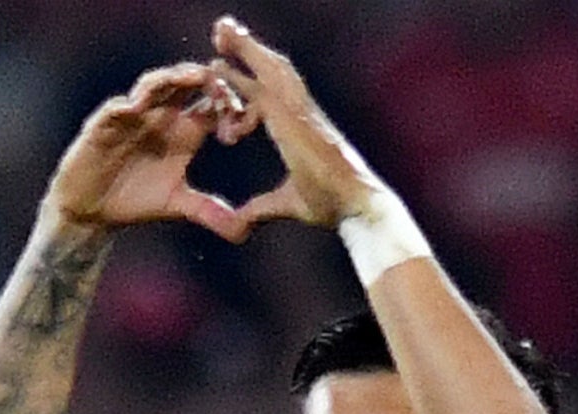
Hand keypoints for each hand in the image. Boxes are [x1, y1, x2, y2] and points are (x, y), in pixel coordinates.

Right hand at [44, 63, 251, 239]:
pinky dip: (125, 106)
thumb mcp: (177, 205)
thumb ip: (209, 211)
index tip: (236, 123)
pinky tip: (135, 107)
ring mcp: (133, 117)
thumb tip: (243, 231)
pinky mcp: (103, 126)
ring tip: (186, 79)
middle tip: (218, 85)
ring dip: (169, 80)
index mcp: (185, 130)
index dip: (228, 105)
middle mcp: (161, 116)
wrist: (93, 211)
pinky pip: (114, 109)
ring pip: (152, 85)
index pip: (212, 104)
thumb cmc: (135, 200)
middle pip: (185, 83)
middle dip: (203, 78)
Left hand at [210, 15, 387, 233]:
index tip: (228, 67)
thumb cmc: (331, 205)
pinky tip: (222, 60)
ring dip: (244, 47)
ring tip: (221, 29)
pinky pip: (262, 88)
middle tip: (223, 30)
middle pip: (272, 69)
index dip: (251, 76)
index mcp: (299, 126)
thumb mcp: (285, 204)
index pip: (272, 91)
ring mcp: (299, 112)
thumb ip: (261, 207)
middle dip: (248, 48)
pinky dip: (243, 70)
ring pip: (269, 69)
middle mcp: (300, 111)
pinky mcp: (293, 119)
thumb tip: (241, 221)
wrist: (355, 205)